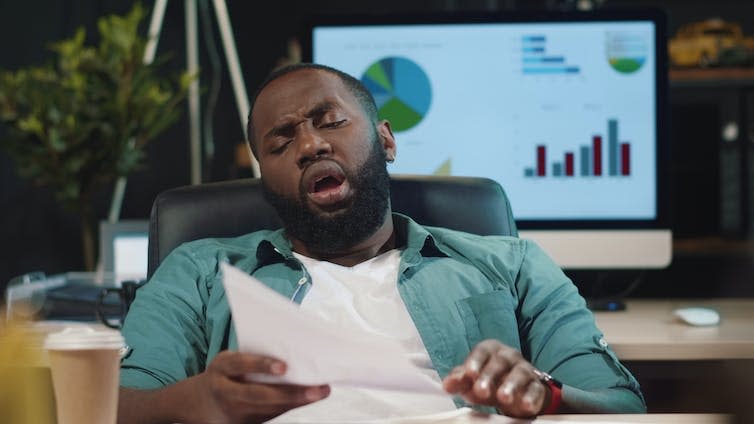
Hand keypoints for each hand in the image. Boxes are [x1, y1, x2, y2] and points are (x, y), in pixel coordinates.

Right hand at [191, 350, 329, 423]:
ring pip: (269, 409)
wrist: (202, 403)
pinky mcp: (245, 423)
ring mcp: (234, 412)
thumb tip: (289, 346)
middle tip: (318, 389)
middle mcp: (225, 392)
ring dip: (297, 402)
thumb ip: (251, 356)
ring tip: (320, 392)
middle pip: (260, 395)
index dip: (262, 365)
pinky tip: (308, 399)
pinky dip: (290, 407)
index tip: (284, 367)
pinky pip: (270, 416)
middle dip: (291, 393)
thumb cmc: (226, 373)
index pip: (241, 365)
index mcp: (221, 367)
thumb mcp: (229, 360)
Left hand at [442, 339, 550, 417]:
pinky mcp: (537, 387)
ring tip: (503, 398)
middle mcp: (509, 357)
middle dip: (490, 376)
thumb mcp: (472, 380)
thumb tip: (446, 385)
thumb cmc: (489, 381)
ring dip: (511, 385)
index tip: (469, 374)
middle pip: (500, 362)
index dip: (475, 361)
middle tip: (481, 391)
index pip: (482, 351)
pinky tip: (525, 405)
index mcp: (491, 351)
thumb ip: (460, 380)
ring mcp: (525, 371)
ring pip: (520, 374)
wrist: (517, 392)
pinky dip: (531, 397)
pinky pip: (536, 390)